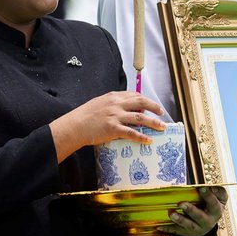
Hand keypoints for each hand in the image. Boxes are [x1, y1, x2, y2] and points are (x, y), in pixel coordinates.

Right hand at [50, 91, 164, 161]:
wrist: (74, 126)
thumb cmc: (84, 116)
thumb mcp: (99, 103)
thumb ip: (112, 104)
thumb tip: (125, 108)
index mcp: (113, 96)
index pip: (134, 95)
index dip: (146, 100)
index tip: (152, 106)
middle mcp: (116, 104)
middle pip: (141, 103)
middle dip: (154, 108)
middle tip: (162, 113)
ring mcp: (115, 116)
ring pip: (140, 118)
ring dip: (153, 123)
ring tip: (162, 128)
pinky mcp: (113, 129)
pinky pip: (132, 133)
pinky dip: (142, 136)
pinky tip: (148, 140)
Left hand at [159, 186, 227, 235]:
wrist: (208, 223)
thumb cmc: (212, 206)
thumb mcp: (220, 199)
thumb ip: (218, 192)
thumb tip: (210, 187)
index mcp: (215, 211)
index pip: (214, 204)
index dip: (208, 196)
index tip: (201, 188)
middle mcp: (207, 222)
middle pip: (200, 217)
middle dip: (191, 210)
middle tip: (181, 203)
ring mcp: (196, 228)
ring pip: (188, 226)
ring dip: (179, 220)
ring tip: (171, 214)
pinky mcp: (186, 232)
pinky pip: (176, 231)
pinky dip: (167, 229)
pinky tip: (159, 226)